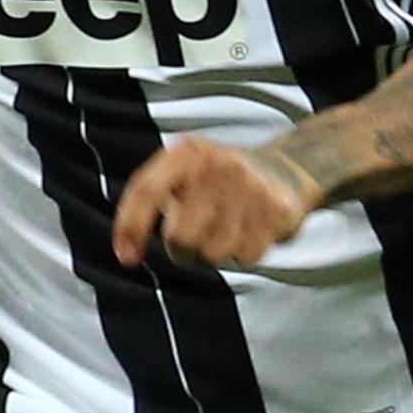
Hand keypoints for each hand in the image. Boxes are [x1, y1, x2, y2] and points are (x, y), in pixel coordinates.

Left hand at [110, 139, 314, 270]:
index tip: (127, 259)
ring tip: (225, 228)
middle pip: (179, 238)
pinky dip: (243, 253)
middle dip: (181, 248)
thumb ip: (148, 197)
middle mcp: (218, 166)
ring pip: (212, 254)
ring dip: (214, 253)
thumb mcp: (180, 171)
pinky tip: (249, 230)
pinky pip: (246, 257)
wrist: (286, 167)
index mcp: (185, 154)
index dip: (130, 227)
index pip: (145, 190)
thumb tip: (126, 251)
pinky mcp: (277, 210)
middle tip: (196, 233)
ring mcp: (251, 187)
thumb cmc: (216, 180)